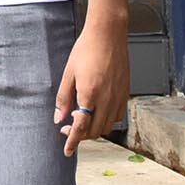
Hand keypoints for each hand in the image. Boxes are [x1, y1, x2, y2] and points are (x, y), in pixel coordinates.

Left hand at [53, 14, 130, 155]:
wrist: (108, 34)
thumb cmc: (86, 49)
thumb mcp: (68, 72)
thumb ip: (63, 98)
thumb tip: (58, 118)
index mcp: (90, 94)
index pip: (81, 128)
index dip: (73, 141)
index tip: (67, 150)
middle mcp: (107, 99)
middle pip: (95, 131)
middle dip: (81, 135)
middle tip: (68, 128)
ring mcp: (118, 96)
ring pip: (108, 126)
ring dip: (94, 129)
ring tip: (82, 118)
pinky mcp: (126, 92)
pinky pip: (117, 116)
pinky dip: (106, 120)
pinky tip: (97, 110)